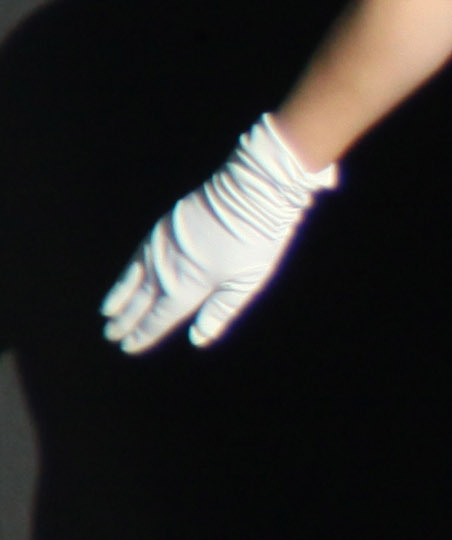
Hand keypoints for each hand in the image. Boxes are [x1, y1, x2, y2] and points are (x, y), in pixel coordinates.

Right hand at [101, 117, 335, 353]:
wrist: (250, 192)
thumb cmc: (256, 240)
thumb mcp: (246, 282)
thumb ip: (219, 311)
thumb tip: (197, 339)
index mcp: (188, 286)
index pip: (160, 317)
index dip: (144, 334)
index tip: (128, 346)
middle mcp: (168, 269)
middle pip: (142, 300)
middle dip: (126, 319)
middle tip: (110, 335)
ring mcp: (162, 246)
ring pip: (134, 278)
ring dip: (120, 296)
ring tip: (107, 312)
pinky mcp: (164, 227)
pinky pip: (138, 255)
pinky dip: (128, 271)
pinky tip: (126, 276)